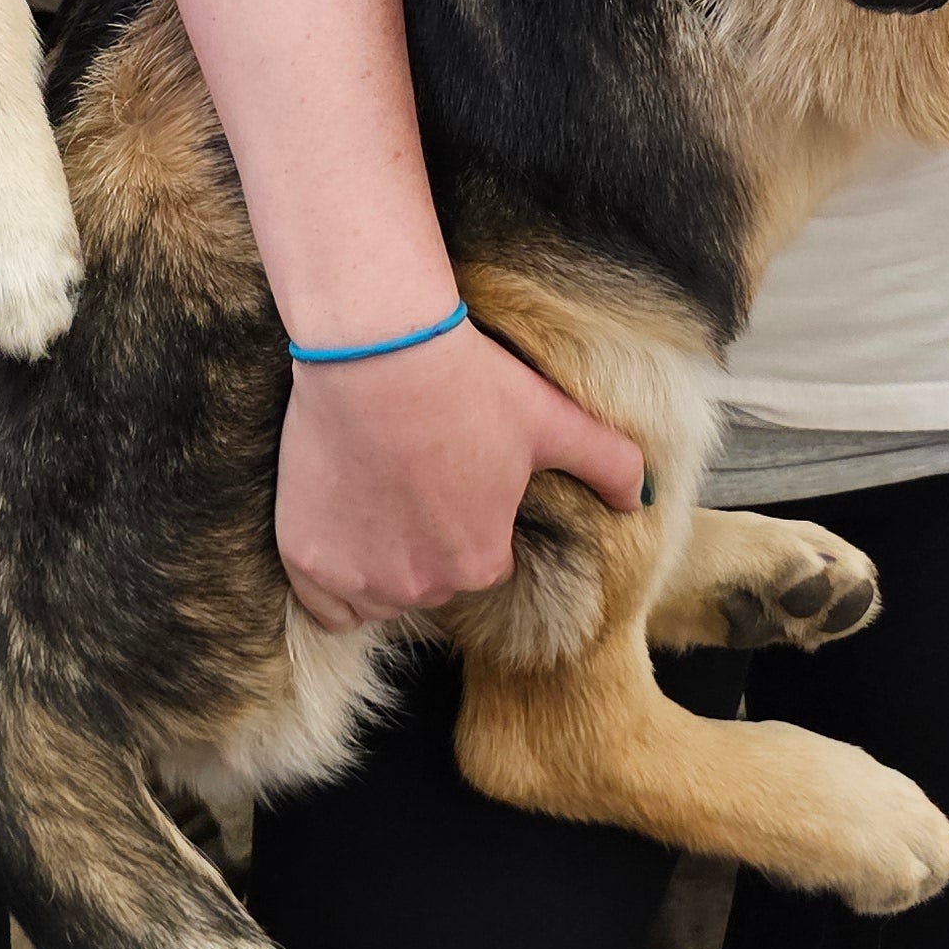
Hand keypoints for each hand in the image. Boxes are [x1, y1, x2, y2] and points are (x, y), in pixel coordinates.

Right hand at [275, 320, 644, 630]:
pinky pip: (324, 602)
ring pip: (377, 594)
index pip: (479, 562)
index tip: (452, 473)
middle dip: (425, 540)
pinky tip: (342, 532)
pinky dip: (333, 578)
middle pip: (427, 578)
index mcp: (481, 562)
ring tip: (378, 493)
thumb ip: (609, 464)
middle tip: (415, 474)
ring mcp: (359, 575)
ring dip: (380, 560)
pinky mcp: (306, 557)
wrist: (377, 346)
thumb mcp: (552, 418)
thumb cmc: (468, 380)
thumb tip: (642, 502)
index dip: (469, 518)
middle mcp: (421, 585)